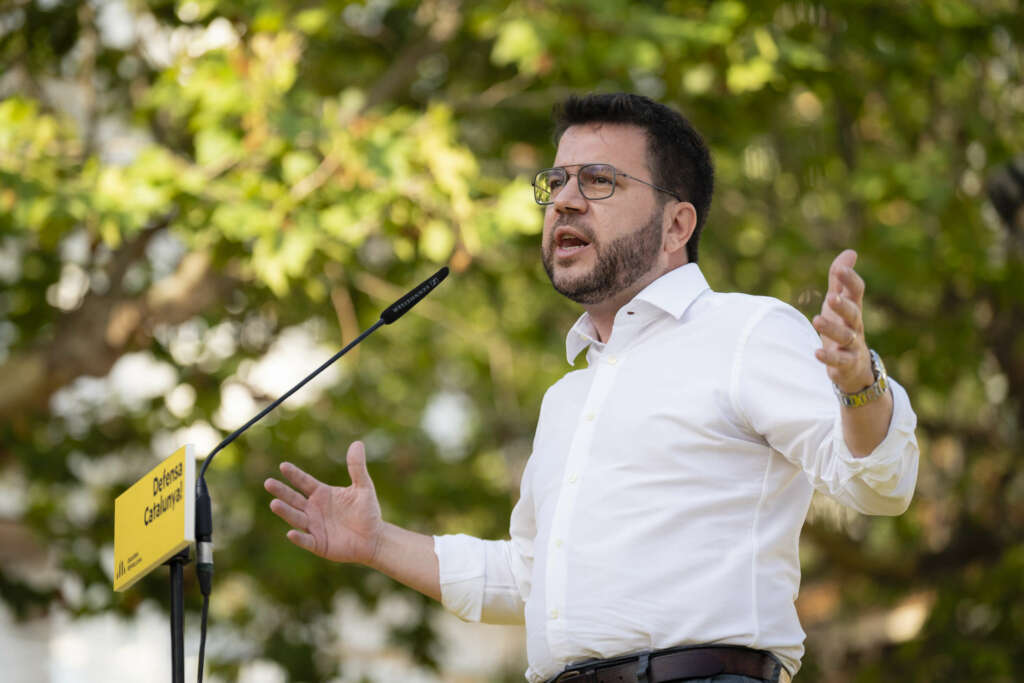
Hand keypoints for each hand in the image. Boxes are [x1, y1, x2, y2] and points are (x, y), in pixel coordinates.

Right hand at [264, 441, 382, 564]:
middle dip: (282, 491)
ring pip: (296, 518)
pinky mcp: (319, 544)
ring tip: (274, 503)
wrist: (374, 538)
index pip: (304, 482)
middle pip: (294, 499)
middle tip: (268, 483)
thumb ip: (357, 467)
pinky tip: (291, 533)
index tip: (283, 466)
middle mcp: (314, 509)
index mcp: (322, 494)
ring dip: (285, 511)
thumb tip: (357, 443)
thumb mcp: (364, 487)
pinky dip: (299, 537)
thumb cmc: (367, 512)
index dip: (294, 475)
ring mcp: (314, 526)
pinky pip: (306, 540)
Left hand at [812, 249, 874, 393]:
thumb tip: (850, 252)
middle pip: (853, 313)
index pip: (857, 292)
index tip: (840, 269)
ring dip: (832, 329)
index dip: (850, 280)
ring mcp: (852, 346)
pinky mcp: (845, 364)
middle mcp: (855, 326)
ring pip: (845, 336)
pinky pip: (839, 361)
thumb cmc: (844, 328)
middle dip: (844, 305)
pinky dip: (829, 357)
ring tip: (817, 320)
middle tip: (831, 297)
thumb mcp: (840, 302)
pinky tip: (816, 352)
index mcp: (854, 309)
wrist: (855, 367)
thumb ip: (840, 280)